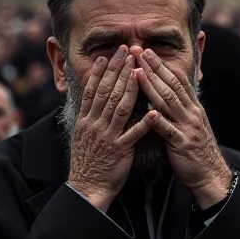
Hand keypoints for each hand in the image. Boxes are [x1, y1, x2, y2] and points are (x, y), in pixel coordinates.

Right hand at [67, 46, 153, 211]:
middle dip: (118, 70)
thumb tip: (96, 98)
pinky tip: (153, 111)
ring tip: (139, 69)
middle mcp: (95, 124)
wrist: (86, 188)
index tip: (110, 54)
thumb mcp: (85, 134)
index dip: (103, 70)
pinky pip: (133, 134)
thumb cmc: (89, 161)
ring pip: (119, 107)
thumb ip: (92, 116)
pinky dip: (143, 122)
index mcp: (87, 120)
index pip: (94, 89)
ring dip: (130, 87)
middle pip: (107, 92)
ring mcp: (107, 136)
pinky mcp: (119, 150)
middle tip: (128, 50)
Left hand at [134, 47, 231, 207]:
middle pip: (172, 85)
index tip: (147, 51)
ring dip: (152, 86)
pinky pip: (169, 130)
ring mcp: (187, 127)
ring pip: (168, 102)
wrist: (211, 174)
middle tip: (139, 51)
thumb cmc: (197, 150)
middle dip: (154, 67)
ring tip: (137, 72)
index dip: (162, 65)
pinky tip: (148, 112)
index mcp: (193, 108)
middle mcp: (191, 113)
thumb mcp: (192, 124)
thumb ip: (181, 109)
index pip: (177, 80)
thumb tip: (167, 93)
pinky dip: (158, 120)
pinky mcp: (182, 144)